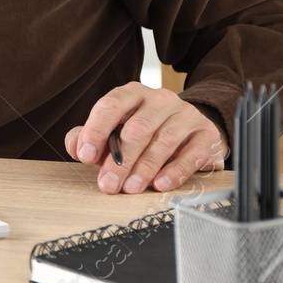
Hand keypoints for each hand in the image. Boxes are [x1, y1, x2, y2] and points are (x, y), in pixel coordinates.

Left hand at [64, 83, 227, 194]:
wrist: (192, 130)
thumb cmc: (146, 133)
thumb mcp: (115, 130)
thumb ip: (89, 137)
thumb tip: (77, 148)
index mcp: (133, 94)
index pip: (111, 105)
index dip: (95, 130)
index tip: (84, 155)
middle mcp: (160, 100)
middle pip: (137, 128)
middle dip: (120, 160)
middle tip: (108, 184)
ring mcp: (186, 115)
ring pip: (163, 141)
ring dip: (144, 168)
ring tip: (130, 188)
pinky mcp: (206, 134)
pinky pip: (191, 154)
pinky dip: (174, 171)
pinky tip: (160, 185)